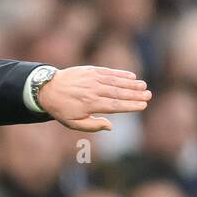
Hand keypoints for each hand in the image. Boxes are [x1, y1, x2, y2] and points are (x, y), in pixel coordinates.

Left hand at [36, 66, 151, 131]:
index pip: (115, 106)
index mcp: (90, 105)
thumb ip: (92, 126)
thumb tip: (110, 126)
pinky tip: (132, 76)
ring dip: (131, 84)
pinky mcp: (91, 70)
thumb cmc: (62, 109)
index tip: (142, 106)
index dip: (130, 105)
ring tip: (144, 86)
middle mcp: (93, 91)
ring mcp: (93, 79)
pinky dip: (121, 74)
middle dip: (135, 94)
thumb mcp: (73, 123)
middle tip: (149, 96)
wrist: (48, 88)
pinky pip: (109, 72)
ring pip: (116, 82)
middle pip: (118, 93)